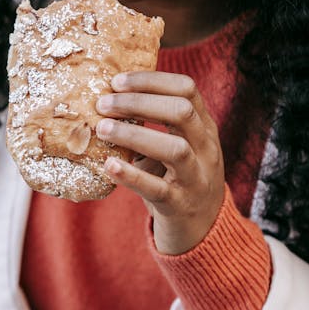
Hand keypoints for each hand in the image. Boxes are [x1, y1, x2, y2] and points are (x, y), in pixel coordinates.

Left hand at [95, 71, 224, 254]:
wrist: (202, 229)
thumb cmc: (178, 177)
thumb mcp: (176, 143)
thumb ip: (155, 122)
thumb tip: (107, 96)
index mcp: (204, 127)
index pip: (186, 89)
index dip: (151, 80)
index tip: (117, 81)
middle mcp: (206, 149)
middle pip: (182, 112)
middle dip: (139, 102)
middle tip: (103, 104)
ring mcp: (196, 178)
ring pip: (175, 149)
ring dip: (135, 134)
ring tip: (102, 128)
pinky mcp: (180, 205)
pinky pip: (158, 189)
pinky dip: (132, 175)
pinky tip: (109, 164)